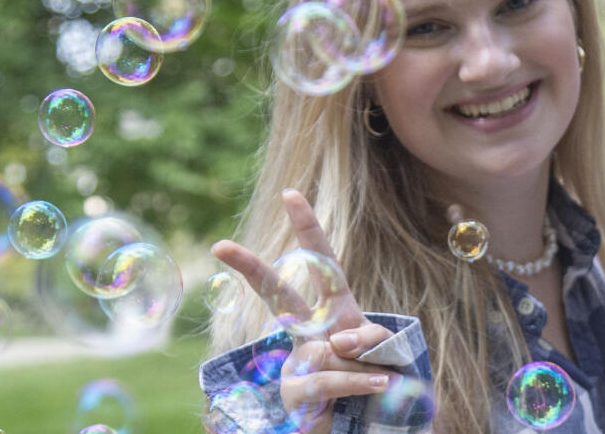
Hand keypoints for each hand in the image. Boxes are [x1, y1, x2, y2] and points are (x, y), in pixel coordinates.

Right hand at [212, 189, 397, 431]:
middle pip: (277, 295)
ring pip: (326, 348)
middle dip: (250, 269)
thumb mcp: (381, 350)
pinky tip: (382, 381)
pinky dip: (360, 380)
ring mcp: (295, 362)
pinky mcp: (296, 393)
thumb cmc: (372, 379)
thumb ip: (367, 338)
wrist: (360, 425)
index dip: (307, 229)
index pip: (321, 263)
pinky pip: (331, 377)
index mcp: (333, 312)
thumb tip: (336, 341)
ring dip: (363, 366)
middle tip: (221, 245)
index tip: (289, 194)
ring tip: (383, 378)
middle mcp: (307, 332)